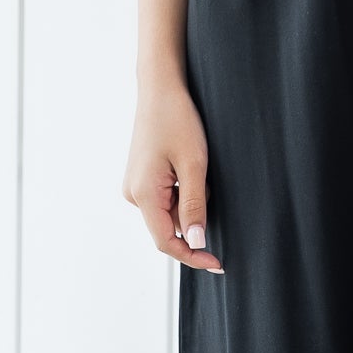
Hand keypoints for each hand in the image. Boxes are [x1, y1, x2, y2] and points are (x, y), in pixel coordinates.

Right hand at [122, 77, 225, 272]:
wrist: (160, 88)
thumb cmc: (178, 120)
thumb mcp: (194, 164)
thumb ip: (195, 206)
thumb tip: (197, 243)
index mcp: (143, 195)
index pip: (167, 242)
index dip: (193, 256)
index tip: (218, 263)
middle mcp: (134, 195)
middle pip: (169, 227)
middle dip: (195, 217)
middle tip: (210, 184)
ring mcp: (135, 185)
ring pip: (169, 212)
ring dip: (191, 200)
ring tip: (198, 166)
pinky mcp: (141, 177)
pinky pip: (166, 197)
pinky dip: (184, 189)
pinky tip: (189, 163)